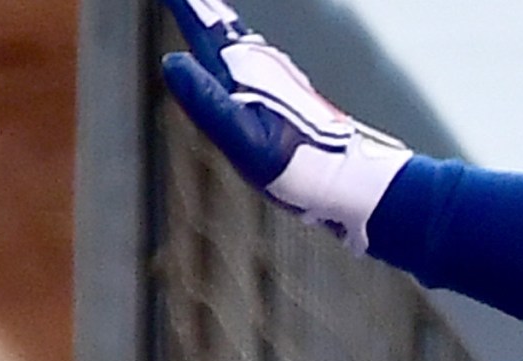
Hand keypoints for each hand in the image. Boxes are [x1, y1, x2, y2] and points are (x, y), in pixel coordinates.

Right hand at [157, 0, 411, 251]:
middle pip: (222, 25)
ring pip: (240, 38)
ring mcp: (278, 78)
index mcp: (246, 70)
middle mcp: (263, 65)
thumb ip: (206, 100)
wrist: (350, 181)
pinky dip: (238, 45)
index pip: (203, 25)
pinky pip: (254, 58)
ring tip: (206, 11)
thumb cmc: (298, 165)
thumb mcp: (241, 137)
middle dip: (201, 7)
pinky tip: (244, 56)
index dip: (183, 4)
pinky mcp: (290, 95)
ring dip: (219, 21)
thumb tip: (172, 61)